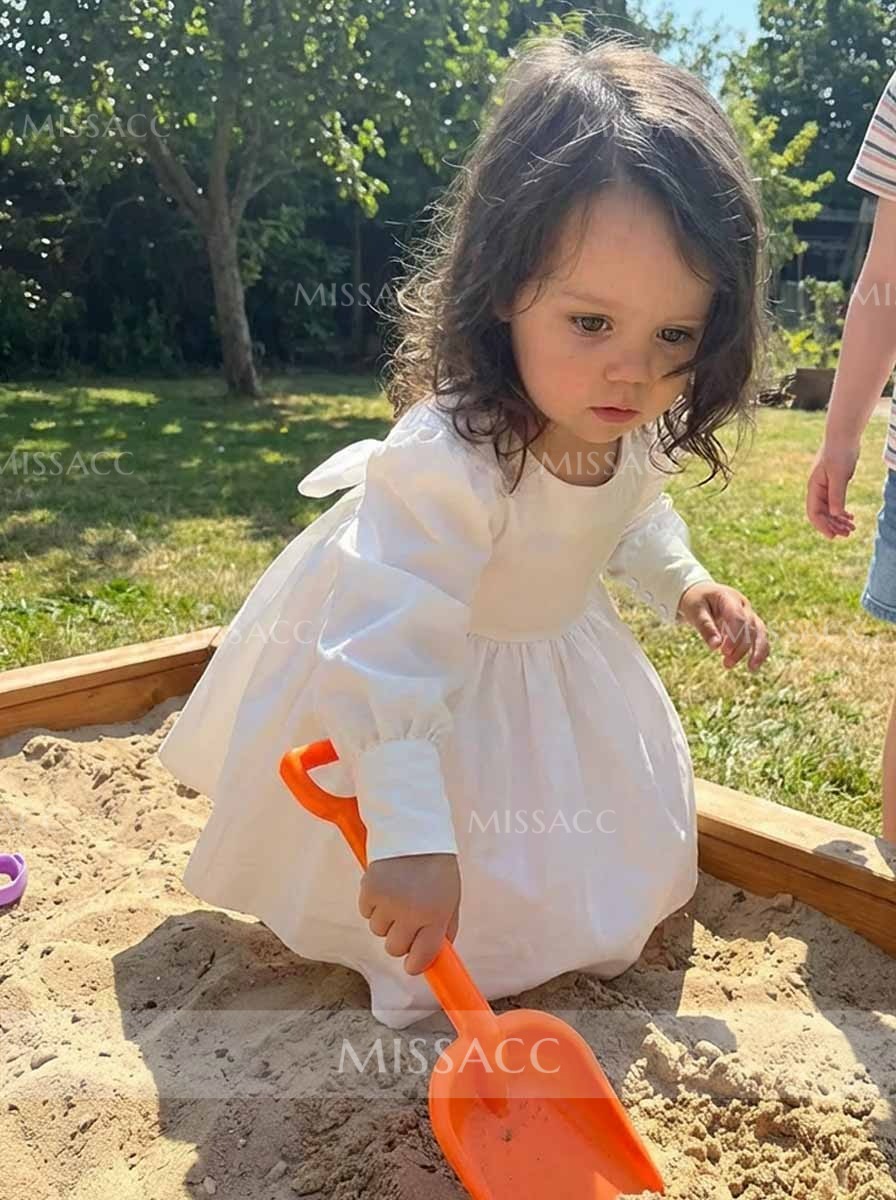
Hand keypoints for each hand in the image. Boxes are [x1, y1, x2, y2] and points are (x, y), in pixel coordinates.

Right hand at [359, 852, 460, 974]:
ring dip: (385, 919)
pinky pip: (365, 911)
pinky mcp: (369, 890)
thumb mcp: (452, 899)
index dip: (415, 964)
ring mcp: (388, 902)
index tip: (412, 963)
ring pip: (377, 930)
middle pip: (394, 949)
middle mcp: (410, 913)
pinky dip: (373, 904)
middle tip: (405, 921)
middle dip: (399, 939)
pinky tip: (385, 886)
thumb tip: (437, 955)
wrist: (415, 832)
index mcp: (435, 915)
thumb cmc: (437, 867)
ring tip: (397, 896)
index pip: (421, 957)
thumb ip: (445, 928)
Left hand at [677, 582, 768, 671]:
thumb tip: (715, 647)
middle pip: (749, 627)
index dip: (734, 636)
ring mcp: (749, 614)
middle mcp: (743, 605)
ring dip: (756, 651)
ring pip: (760, 633)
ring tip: (751, 669)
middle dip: (740, 648)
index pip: (737, 618)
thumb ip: (705, 627)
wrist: (701, 594)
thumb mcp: (695, 610)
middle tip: (727, 663)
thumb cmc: (696, 600)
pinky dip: (760, 651)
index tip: (724, 652)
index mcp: (729, 597)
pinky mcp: (750, 624)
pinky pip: (760, 638)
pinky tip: (754, 666)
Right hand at [806, 443, 858, 539]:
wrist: (843, 436)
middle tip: (848, 534)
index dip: (822, 526)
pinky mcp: (834, 484)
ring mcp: (825, 487)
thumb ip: (837, 495)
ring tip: (852, 528)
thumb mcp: (839, 475)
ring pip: (829, 510)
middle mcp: (817, 489)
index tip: (834, 536)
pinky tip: (851, 517)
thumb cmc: (839, 453)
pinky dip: (842, 511)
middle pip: (822, 514)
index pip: (814, 513)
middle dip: (833, 526)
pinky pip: (835, 502)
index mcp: (814, 488)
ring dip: (839, 521)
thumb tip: (836, 514)